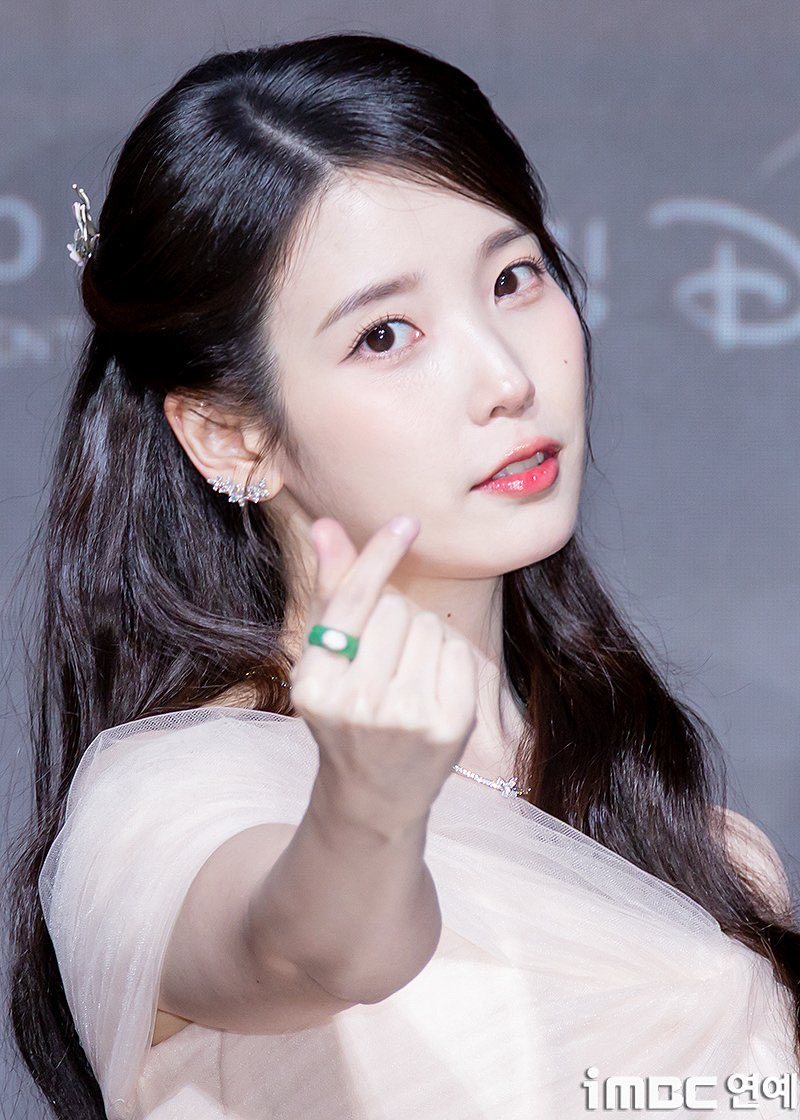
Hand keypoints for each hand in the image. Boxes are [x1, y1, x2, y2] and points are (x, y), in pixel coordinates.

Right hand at [290, 515, 477, 830]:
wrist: (374, 794)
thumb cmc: (346, 713)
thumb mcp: (324, 659)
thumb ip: (329, 591)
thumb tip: (326, 525)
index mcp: (314, 684)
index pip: (351, 602)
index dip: (378, 557)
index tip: (406, 522)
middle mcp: (356, 705)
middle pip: (395, 609)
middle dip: (396, 615)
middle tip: (387, 653)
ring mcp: (405, 719)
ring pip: (429, 626)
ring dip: (423, 635)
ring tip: (407, 672)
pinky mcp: (448, 727)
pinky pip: (457, 652)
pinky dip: (448, 657)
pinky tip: (432, 685)